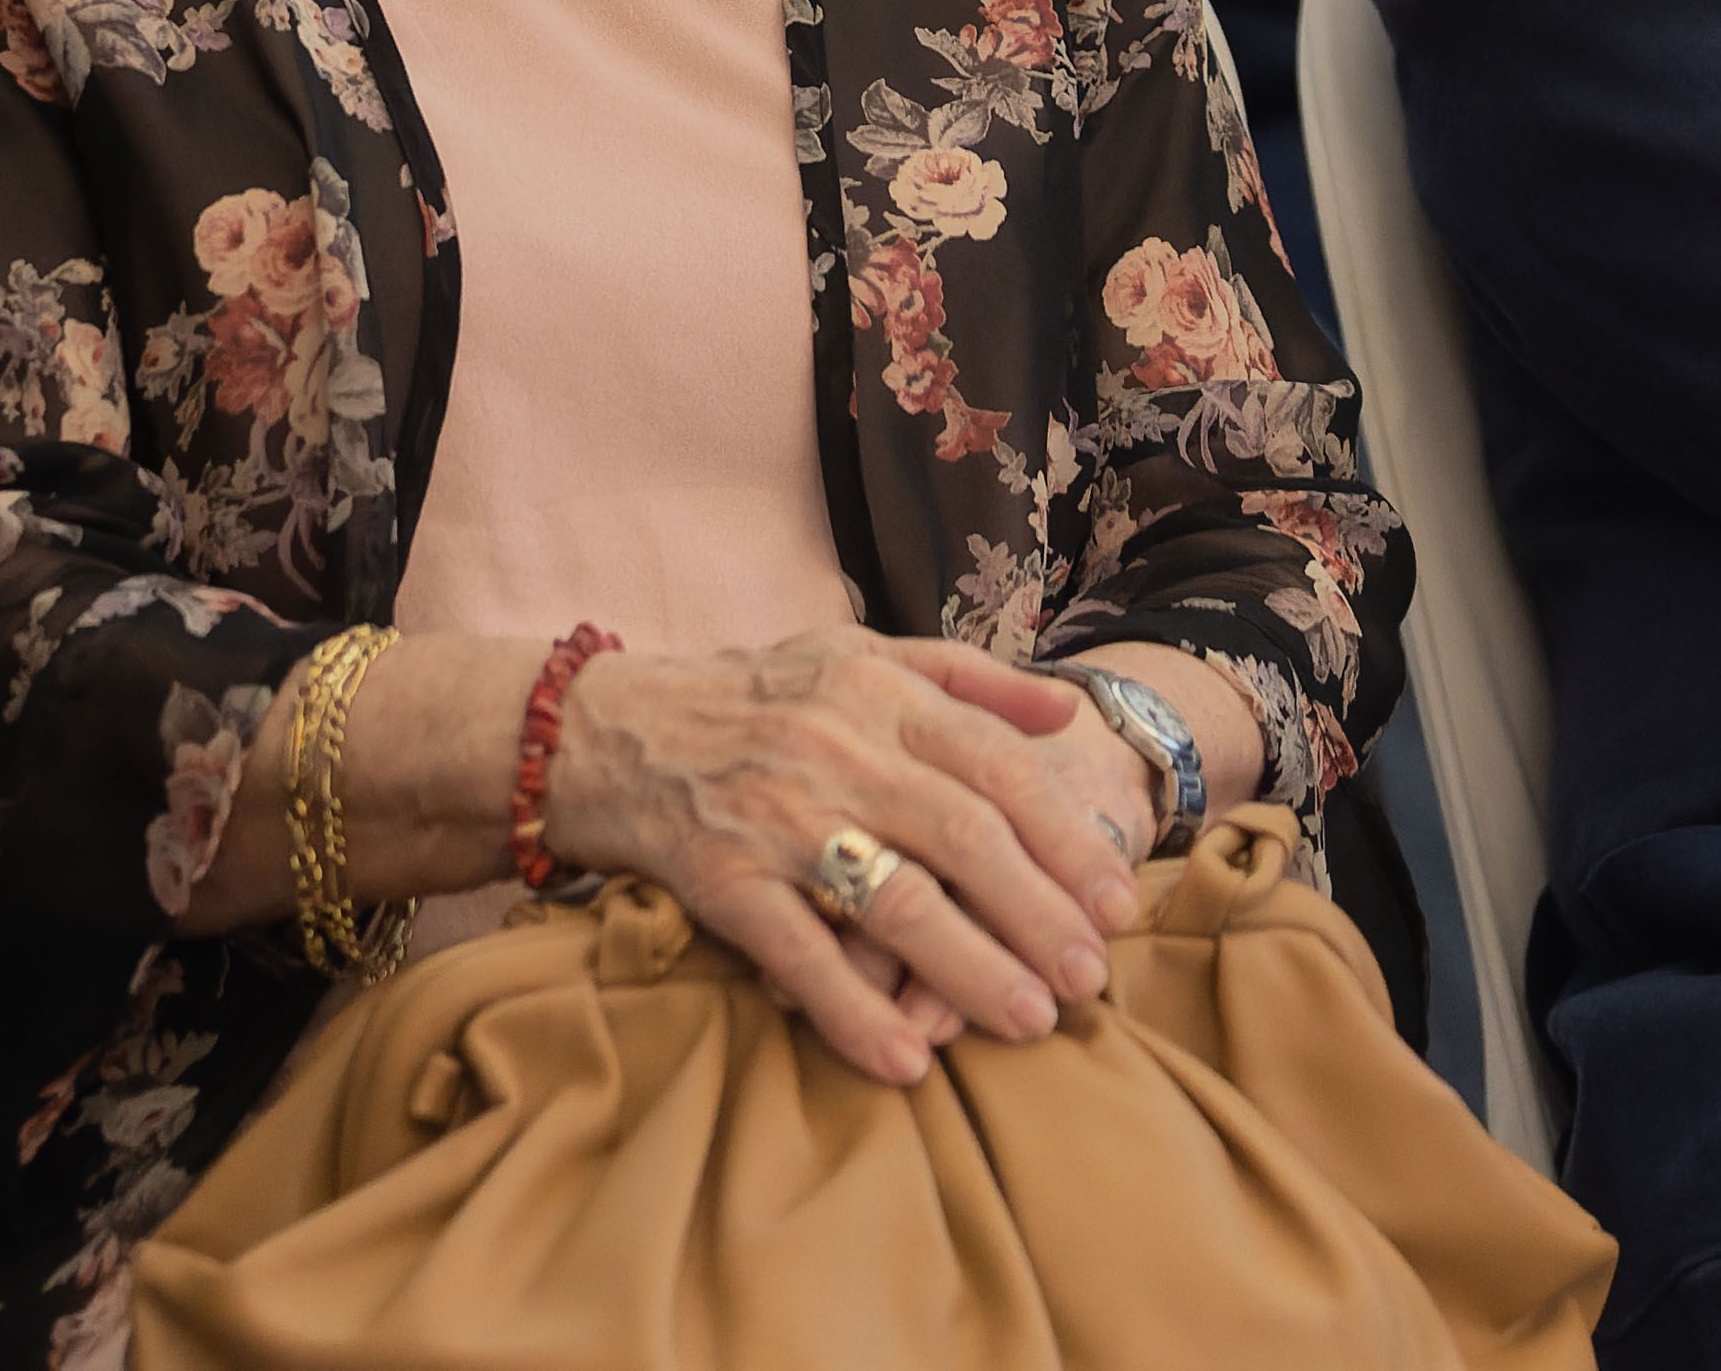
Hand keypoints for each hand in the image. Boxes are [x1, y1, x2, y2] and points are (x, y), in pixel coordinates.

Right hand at [539, 628, 1143, 1088]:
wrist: (605, 731)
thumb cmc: (752, 697)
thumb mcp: (855, 657)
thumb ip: (966, 677)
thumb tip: (1068, 709)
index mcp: (876, 693)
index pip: (996, 767)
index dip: (1064, 838)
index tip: (1115, 900)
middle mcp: (833, 749)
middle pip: (962, 839)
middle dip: (1039, 915)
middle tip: (1090, 979)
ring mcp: (775, 817)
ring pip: (893, 901)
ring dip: (971, 968)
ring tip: (1030, 1021)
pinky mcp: (721, 880)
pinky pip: (798, 954)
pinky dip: (852, 1012)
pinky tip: (905, 1062)